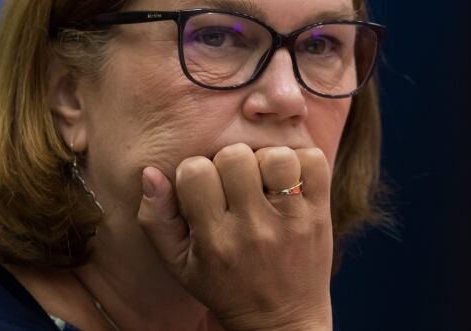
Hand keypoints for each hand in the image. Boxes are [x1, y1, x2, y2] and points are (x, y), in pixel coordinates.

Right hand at [137, 143, 332, 330]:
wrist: (281, 322)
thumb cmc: (224, 286)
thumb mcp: (179, 264)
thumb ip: (156, 218)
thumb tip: (150, 172)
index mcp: (214, 240)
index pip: (194, 171)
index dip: (194, 172)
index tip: (203, 190)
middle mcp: (253, 229)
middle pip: (234, 156)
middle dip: (229, 163)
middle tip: (234, 185)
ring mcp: (291, 221)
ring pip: (276, 156)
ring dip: (266, 162)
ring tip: (263, 182)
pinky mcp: (320, 214)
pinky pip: (313, 160)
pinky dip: (302, 161)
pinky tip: (289, 181)